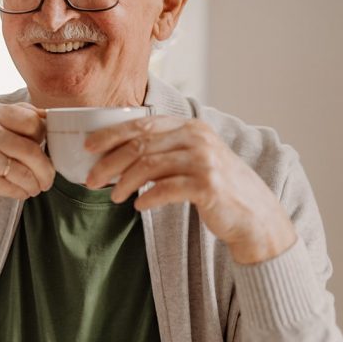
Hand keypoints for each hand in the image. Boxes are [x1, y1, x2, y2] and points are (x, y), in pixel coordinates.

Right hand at [0, 102, 55, 224]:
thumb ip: (12, 119)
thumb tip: (48, 117)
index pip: (32, 119)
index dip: (44, 137)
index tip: (44, 150)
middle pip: (33, 146)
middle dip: (46, 165)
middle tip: (46, 176)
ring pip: (26, 169)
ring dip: (36, 183)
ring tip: (34, 187)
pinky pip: (14, 186)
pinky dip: (22, 192)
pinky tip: (19, 192)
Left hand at [85, 116, 296, 263]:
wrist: (255, 216)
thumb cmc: (215, 188)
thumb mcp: (190, 160)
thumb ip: (162, 150)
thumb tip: (113, 155)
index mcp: (190, 126)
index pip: (141, 125)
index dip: (110, 135)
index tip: (87, 147)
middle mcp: (197, 137)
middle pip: (140, 145)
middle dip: (109, 162)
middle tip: (90, 179)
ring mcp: (204, 160)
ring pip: (148, 166)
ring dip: (124, 183)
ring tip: (111, 196)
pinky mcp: (208, 185)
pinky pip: (166, 189)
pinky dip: (147, 198)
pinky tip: (138, 205)